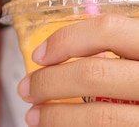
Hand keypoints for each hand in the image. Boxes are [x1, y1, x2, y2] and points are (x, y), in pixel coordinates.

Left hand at [18, 14, 138, 125]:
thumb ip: (122, 46)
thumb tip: (69, 48)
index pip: (107, 30)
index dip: (66, 40)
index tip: (39, 55)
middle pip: (94, 74)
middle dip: (49, 83)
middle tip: (25, 89)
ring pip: (101, 116)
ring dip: (57, 117)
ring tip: (35, 117)